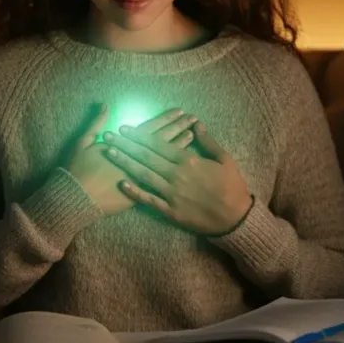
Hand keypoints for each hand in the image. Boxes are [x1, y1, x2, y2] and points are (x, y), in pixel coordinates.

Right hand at [65, 105, 197, 215]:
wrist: (75, 198)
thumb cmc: (77, 169)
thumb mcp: (83, 142)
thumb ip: (96, 123)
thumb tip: (105, 105)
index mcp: (124, 145)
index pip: (151, 129)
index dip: (166, 119)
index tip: (180, 111)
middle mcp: (136, 160)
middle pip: (163, 142)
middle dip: (178, 129)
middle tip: (193, 119)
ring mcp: (140, 176)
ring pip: (165, 160)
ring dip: (179, 147)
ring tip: (193, 135)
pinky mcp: (141, 194)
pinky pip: (162, 180)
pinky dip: (172, 170)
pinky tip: (182, 164)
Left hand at [103, 119, 252, 235]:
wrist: (236, 218)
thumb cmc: (231, 186)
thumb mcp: (225, 159)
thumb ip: (209, 141)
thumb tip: (196, 124)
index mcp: (188, 161)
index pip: (158, 144)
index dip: (139, 135)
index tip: (124, 128)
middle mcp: (176, 175)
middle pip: (146, 156)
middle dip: (125, 144)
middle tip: (108, 136)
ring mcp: (172, 194)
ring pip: (144, 175)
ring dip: (125, 163)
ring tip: (109, 153)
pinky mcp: (171, 211)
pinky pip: (150, 200)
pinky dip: (135, 192)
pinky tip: (122, 184)